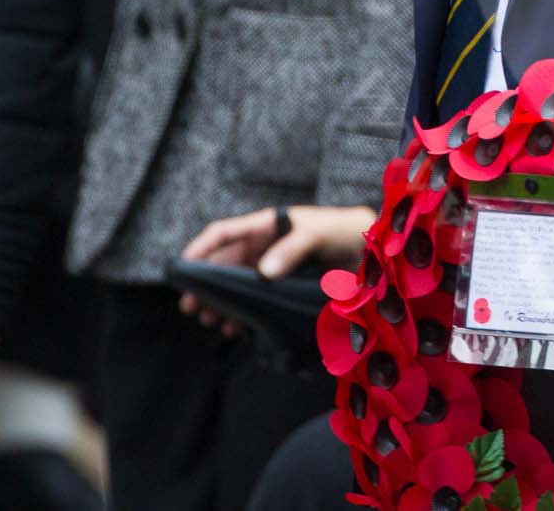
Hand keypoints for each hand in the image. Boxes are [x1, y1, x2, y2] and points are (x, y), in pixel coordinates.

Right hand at [177, 205, 374, 331]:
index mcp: (266, 226)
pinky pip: (253, 299)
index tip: (182, 268)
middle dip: (205, 285)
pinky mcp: (281, 287)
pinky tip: (235, 328)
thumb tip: (265, 271)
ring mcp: (271, 268)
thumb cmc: (342, 231)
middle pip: (222, 264)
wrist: (371, 249)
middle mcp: (263, 247)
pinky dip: (242, 313)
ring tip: (211, 321)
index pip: (223, 233)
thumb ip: (293, 248)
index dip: (200, 248)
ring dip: (220, 303)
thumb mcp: (319, 233)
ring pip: (235, 285)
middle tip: (192, 307)